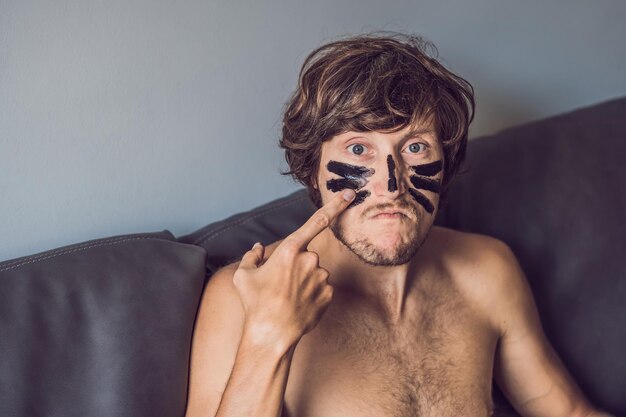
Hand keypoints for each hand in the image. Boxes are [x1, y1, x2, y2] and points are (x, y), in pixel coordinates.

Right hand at [233, 189, 355, 349]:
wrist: (271, 334)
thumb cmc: (255, 303)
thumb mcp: (244, 275)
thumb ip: (252, 256)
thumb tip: (258, 248)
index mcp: (290, 249)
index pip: (317, 221)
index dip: (336, 205)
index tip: (350, 194)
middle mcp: (310, 260)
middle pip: (307, 256)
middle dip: (297, 266)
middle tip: (280, 285)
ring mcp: (322, 278)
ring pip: (315, 273)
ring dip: (304, 281)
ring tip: (287, 298)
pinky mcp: (328, 294)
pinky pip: (321, 288)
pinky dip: (311, 294)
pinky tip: (298, 305)